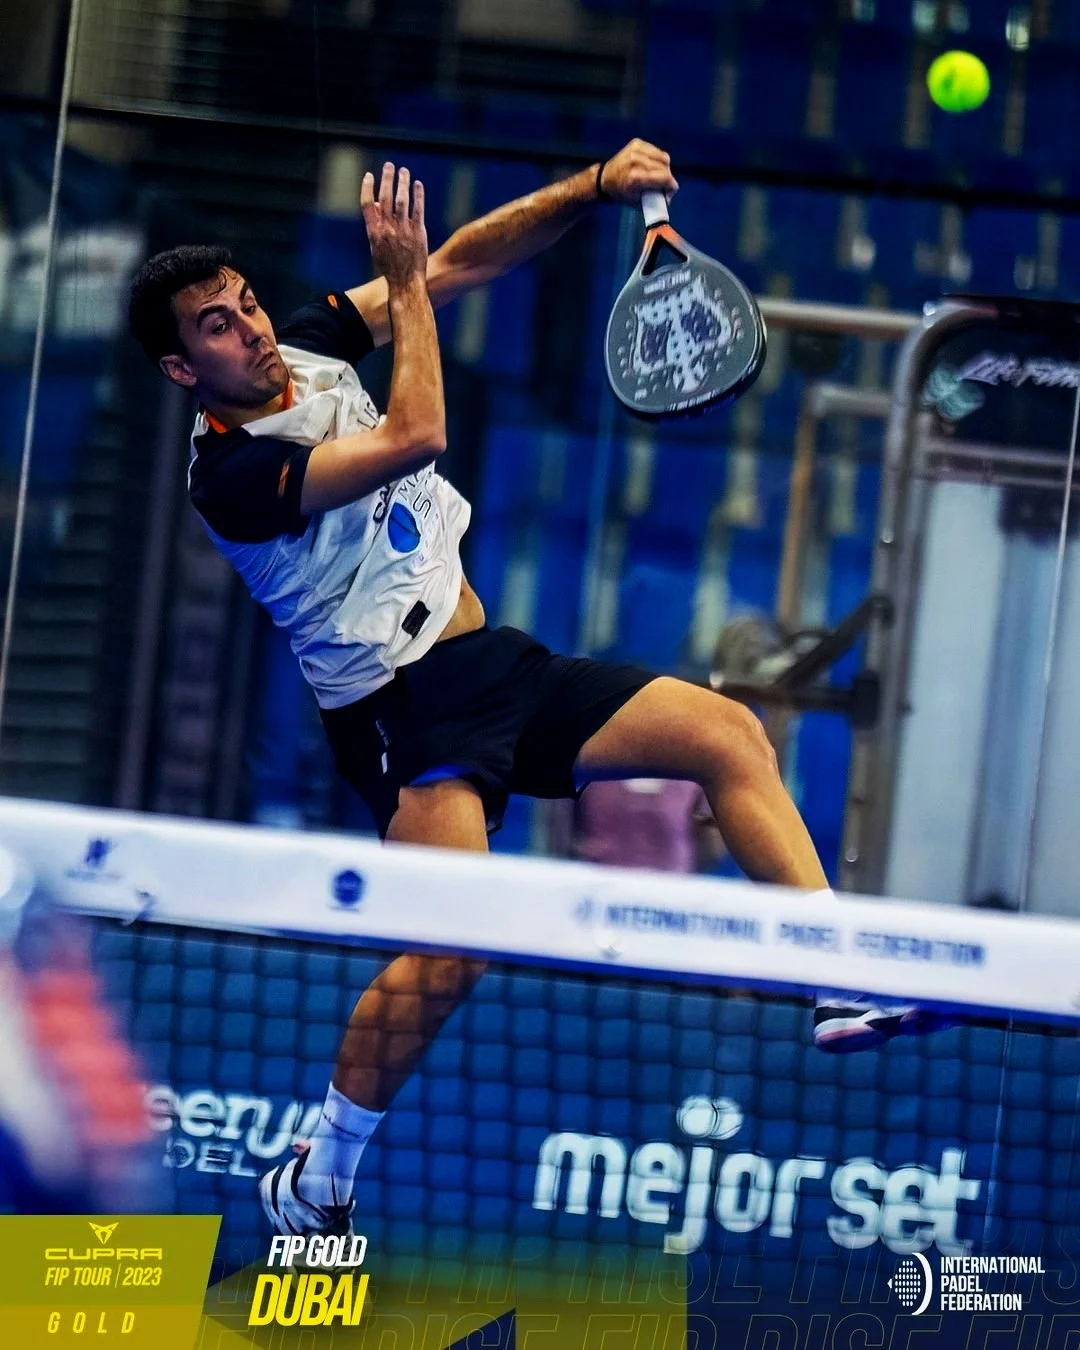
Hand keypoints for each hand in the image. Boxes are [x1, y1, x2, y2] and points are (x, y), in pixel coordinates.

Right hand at [361, 163, 427, 286]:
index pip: (367, 204)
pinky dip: (417, 195)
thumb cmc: (389, 264)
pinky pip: (418, 209)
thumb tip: (377, 202)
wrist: (405, 281)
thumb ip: (375, 223)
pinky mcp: (418, 232)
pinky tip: (417, 184)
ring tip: (403, 170)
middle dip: (386, 179)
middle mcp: (388, 229)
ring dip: (402, 183)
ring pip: (402, 200)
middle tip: (389, 165)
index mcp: (374, 232)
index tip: (369, 175)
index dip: (367, 188)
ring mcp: (403, 230)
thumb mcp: (375, 245)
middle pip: (385, 197)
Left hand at [598, 138, 678, 204]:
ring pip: (663, 157)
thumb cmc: (620, 193)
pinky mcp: (637, 143)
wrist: (604, 178)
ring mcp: (636, 149)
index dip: (672, 185)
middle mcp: (636, 160)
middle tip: (666, 185)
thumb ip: (654, 196)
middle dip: (668, 177)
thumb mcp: (637, 200)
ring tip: (659, 175)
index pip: (664, 177)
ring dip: (664, 168)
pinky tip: (653, 166)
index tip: (672, 190)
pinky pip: (656, 150)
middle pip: (665, 167)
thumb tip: (669, 194)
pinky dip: (658, 159)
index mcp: (636, 177)